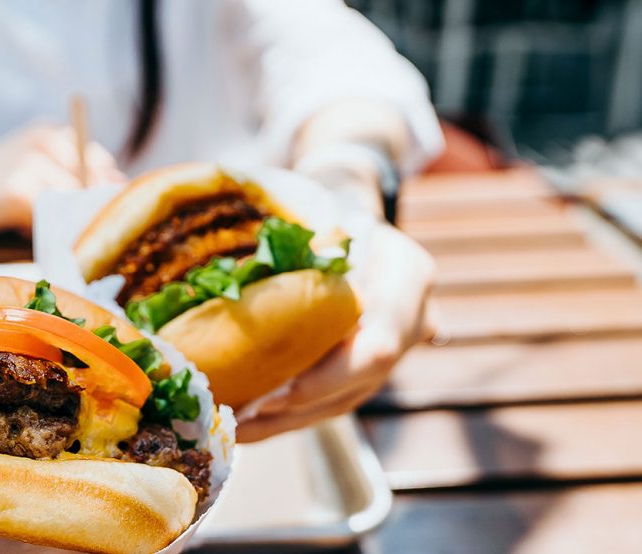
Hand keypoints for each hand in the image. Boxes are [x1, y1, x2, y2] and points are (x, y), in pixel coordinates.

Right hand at [0, 124, 123, 235]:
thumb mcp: (35, 165)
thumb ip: (72, 175)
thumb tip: (116, 194)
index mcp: (55, 134)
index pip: (102, 165)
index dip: (106, 195)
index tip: (107, 218)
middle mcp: (47, 142)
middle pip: (91, 186)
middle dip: (89, 213)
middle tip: (80, 234)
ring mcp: (31, 165)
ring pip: (70, 206)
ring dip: (65, 225)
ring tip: (45, 230)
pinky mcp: (16, 190)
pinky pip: (47, 220)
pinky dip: (43, 231)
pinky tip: (26, 232)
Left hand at [235, 222, 435, 441]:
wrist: (358, 223)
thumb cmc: (329, 212)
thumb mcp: (320, 216)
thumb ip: (294, 252)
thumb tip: (226, 283)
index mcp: (409, 275)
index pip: (381, 343)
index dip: (329, 376)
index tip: (277, 392)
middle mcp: (415, 320)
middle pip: (360, 382)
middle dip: (298, 407)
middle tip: (241, 419)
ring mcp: (397, 350)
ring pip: (344, 401)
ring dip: (286, 421)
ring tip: (234, 430)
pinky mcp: (371, 368)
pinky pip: (333, 399)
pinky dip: (288, 414)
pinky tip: (247, 423)